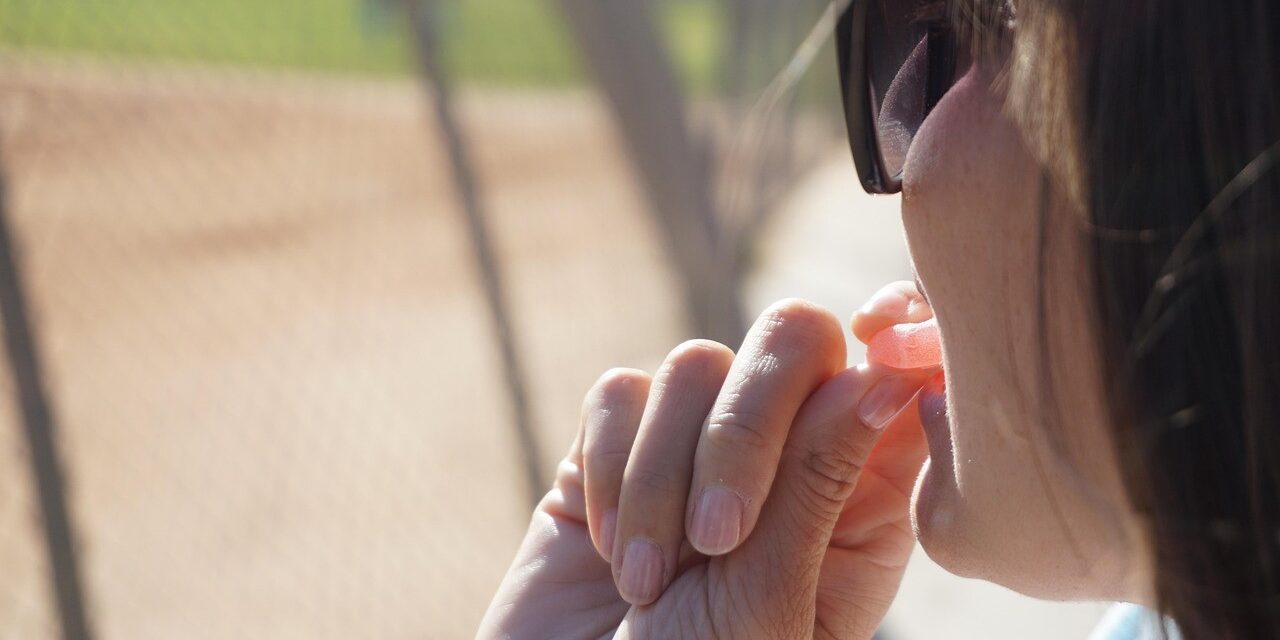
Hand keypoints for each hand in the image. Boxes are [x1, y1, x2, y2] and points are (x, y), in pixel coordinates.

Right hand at [480, 290, 935, 638]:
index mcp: (860, 499)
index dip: (894, 341)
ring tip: (649, 582)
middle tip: (720, 537)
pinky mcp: (614, 446)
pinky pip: (617, 393)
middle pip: (791, 341)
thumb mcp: (771, 599)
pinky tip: (611, 551)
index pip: (890, 378)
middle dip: (745, 429)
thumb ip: (820, 480)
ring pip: (694, 364)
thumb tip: (886, 372)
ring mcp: (694, 444)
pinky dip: (609, 471)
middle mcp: (784, 456)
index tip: (883, 353)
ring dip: (661, 478)